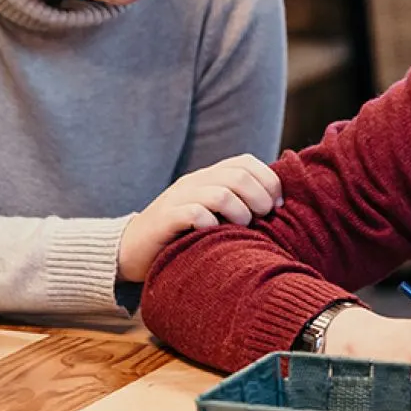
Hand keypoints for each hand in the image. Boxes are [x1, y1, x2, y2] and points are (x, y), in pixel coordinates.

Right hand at [117, 154, 282, 282]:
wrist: (132, 249)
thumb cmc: (183, 234)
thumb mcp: (212, 213)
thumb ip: (237, 204)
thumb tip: (277, 207)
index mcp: (209, 176)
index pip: (246, 162)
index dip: (269, 180)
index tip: (278, 206)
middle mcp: (195, 182)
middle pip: (238, 176)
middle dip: (259, 198)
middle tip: (263, 218)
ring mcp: (179, 198)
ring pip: (221, 193)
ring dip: (240, 213)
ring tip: (242, 228)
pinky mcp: (165, 219)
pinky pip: (194, 213)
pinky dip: (210, 224)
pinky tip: (213, 234)